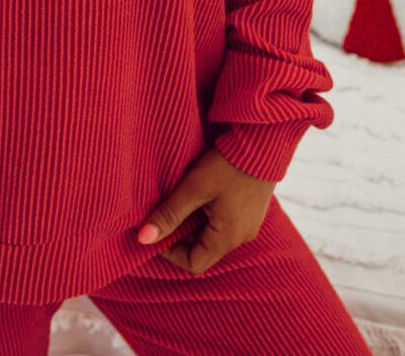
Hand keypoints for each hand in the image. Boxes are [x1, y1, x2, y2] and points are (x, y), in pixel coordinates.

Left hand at [136, 147, 276, 274]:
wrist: (263, 140)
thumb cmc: (227, 164)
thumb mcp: (194, 188)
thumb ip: (169, 214)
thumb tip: (143, 239)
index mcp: (228, 238)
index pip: (194, 264)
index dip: (170, 252)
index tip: (157, 229)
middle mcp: (241, 237)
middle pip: (203, 249)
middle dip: (180, 234)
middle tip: (165, 211)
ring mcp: (248, 223)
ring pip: (212, 234)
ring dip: (193, 222)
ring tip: (181, 198)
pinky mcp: (251, 210)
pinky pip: (224, 222)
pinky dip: (207, 214)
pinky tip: (200, 192)